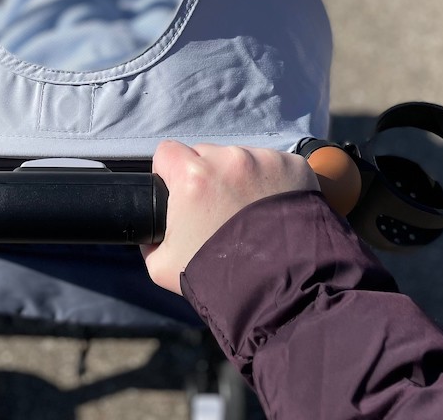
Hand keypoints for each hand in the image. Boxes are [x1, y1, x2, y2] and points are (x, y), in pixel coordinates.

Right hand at [141, 141, 318, 294]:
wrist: (279, 290)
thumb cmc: (218, 277)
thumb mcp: (161, 264)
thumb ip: (150, 239)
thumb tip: (151, 228)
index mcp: (192, 176)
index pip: (167, 152)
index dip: (169, 173)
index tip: (179, 192)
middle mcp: (228, 160)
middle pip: (205, 154)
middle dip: (206, 176)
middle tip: (216, 210)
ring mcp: (264, 160)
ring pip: (239, 158)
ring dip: (238, 178)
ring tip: (249, 214)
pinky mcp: (292, 166)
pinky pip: (271, 164)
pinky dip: (270, 182)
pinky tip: (271, 210)